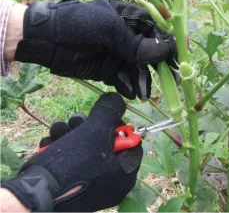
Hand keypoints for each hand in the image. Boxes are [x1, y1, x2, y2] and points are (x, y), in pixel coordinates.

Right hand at [1, 93, 142, 211]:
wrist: (34, 192)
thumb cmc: (73, 163)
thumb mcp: (95, 131)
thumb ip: (109, 112)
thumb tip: (118, 99)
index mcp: (124, 174)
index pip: (132, 144)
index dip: (118, 126)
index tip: (104, 118)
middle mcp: (110, 182)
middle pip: (106, 143)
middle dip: (87, 127)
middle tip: (75, 122)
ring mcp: (91, 183)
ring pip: (86, 147)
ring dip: (69, 133)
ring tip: (58, 131)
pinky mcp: (72, 183)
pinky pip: (74, 159)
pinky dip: (61, 148)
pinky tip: (49, 144)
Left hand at [14, 0, 177, 99]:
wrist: (48, 41)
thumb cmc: (78, 26)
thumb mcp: (108, 29)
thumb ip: (135, 43)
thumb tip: (163, 51)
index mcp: (129, 20)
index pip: (156, 32)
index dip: (168, 46)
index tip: (178, 61)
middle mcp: (127, 38)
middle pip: (150, 54)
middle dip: (158, 69)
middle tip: (168, 84)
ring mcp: (118, 55)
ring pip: (138, 70)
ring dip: (142, 82)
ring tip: (144, 94)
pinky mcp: (109, 70)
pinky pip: (124, 79)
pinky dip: (129, 87)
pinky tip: (132, 94)